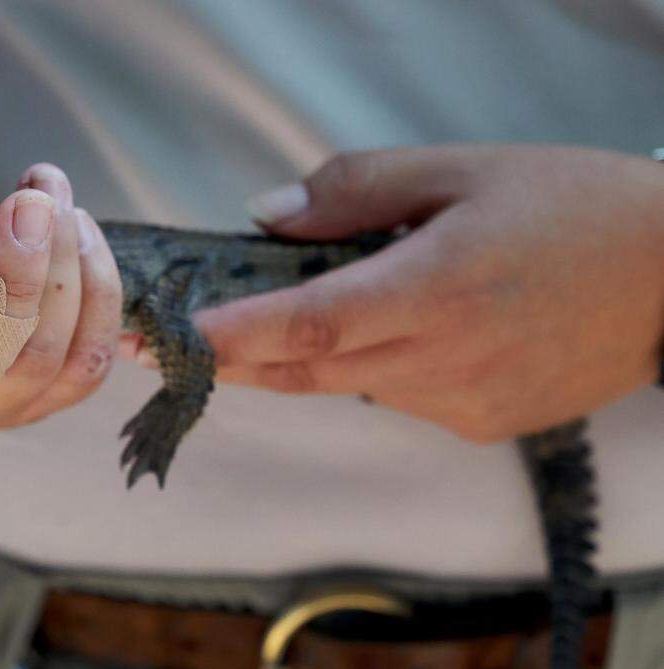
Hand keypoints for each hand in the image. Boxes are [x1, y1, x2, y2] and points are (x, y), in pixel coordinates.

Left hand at [196, 145, 663, 441]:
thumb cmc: (572, 207)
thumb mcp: (462, 170)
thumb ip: (354, 191)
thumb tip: (265, 217)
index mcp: (437, 287)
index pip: (308, 323)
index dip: (231, 336)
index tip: (166, 340)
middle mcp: (444, 360)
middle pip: (307, 369)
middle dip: (233, 359)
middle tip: (170, 346)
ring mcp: (462, 404)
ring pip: (348, 384)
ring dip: (310, 354)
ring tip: (306, 308)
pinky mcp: (481, 428)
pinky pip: (397, 397)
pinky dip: (375, 367)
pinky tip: (409, 329)